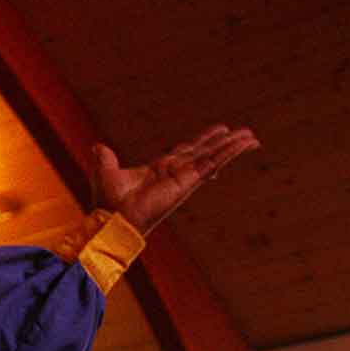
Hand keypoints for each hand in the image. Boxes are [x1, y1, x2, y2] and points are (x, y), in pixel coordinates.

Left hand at [93, 124, 259, 234]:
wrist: (114, 218)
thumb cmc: (109, 202)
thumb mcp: (106, 172)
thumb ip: (105, 159)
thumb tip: (98, 148)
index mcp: (160, 169)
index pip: (186, 151)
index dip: (202, 141)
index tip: (218, 132)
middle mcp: (176, 173)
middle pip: (205, 152)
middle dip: (223, 142)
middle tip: (243, 133)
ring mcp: (185, 177)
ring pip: (214, 157)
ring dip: (233, 147)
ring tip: (252, 137)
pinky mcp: (189, 181)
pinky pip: (213, 162)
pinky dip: (229, 153)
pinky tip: (244, 144)